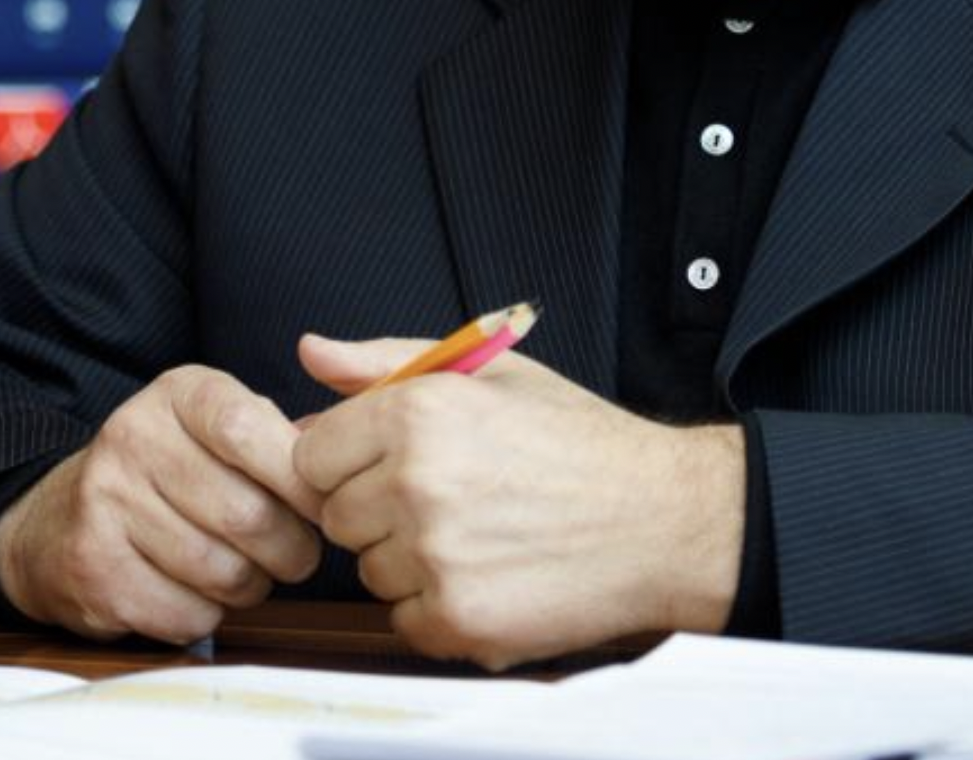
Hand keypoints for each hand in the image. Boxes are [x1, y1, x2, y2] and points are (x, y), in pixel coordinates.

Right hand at [0, 365, 323, 643]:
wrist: (56, 522)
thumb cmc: (168, 474)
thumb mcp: (216, 425)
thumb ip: (281, 434)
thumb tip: (347, 458)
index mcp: (177, 394)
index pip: (248, 429)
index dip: (301, 478)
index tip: (325, 506)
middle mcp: (132, 438)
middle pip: (247, 515)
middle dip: (290, 550)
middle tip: (293, 555)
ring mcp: (104, 504)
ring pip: (223, 572)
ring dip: (251, 587)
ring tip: (242, 573)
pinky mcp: (93, 569)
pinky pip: (187, 614)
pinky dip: (206, 617)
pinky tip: (193, 593)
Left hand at [290, 334, 744, 668]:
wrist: (662, 519)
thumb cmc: (578, 443)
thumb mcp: (489, 372)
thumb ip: (384, 362)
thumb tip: (310, 352)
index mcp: (417, 414)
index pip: (312, 455)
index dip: (352, 461)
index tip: (396, 464)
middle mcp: (417, 484)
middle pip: (335, 516)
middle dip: (378, 510)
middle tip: (453, 499)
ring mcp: (435, 558)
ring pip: (368, 571)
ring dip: (408, 561)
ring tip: (479, 536)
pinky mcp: (457, 620)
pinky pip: (404, 620)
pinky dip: (438, 608)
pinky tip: (489, 575)